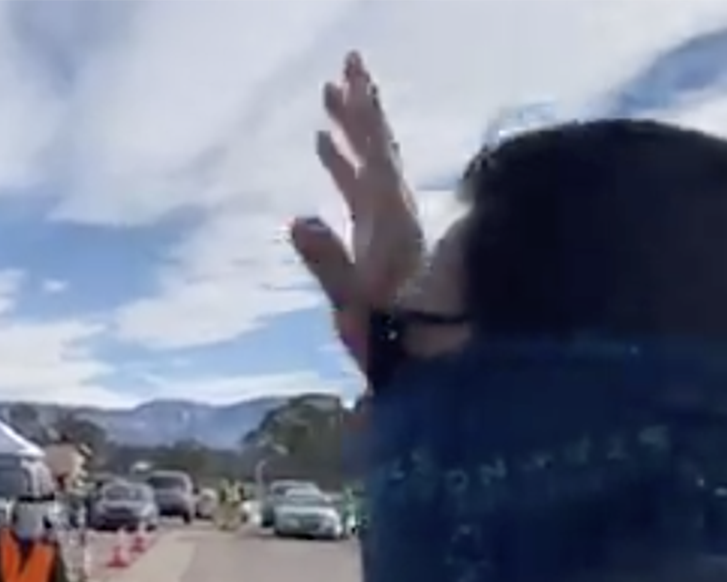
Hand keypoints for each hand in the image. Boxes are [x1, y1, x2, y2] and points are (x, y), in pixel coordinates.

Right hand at [290, 51, 426, 369]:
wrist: (430, 368)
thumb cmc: (392, 340)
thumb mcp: (354, 307)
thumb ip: (327, 265)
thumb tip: (296, 219)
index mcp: (389, 223)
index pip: (375, 155)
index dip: (361, 116)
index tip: (348, 78)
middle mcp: (394, 217)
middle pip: (378, 149)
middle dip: (359, 109)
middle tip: (344, 68)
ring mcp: (388, 229)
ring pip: (369, 166)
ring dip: (350, 132)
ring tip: (330, 100)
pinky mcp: (381, 244)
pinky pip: (361, 190)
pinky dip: (344, 165)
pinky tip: (329, 155)